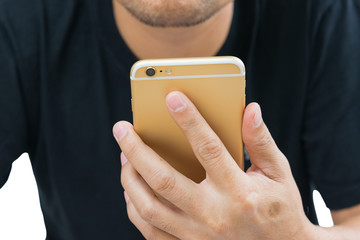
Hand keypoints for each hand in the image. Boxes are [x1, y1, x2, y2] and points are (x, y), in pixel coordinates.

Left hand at [113, 91, 314, 239]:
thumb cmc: (279, 208)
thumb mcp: (279, 173)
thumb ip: (261, 141)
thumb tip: (250, 109)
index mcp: (239, 191)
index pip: (208, 148)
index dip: (189, 120)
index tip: (171, 97)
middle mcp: (213, 215)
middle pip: (164, 179)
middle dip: (137, 150)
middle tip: (121, 128)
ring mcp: (196, 235)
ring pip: (149, 207)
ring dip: (130, 178)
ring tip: (123, 155)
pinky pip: (150, 230)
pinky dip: (135, 208)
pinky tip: (131, 189)